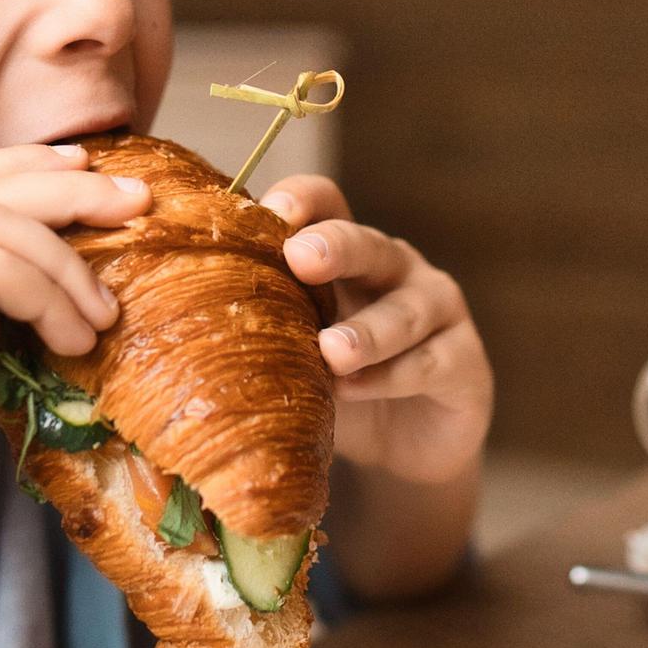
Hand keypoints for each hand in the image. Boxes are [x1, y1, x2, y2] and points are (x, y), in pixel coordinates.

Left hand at [259, 176, 493, 486]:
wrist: (402, 448)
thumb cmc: (338, 384)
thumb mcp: (297, 351)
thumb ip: (264, 326)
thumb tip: (182, 314)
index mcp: (349, 254)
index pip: (329, 205)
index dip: (303, 200)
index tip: (270, 209)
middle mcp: (396, 269)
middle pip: (368, 244)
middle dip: (336, 247)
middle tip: (301, 258)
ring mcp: (438, 310)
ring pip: (405, 310)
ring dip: (366, 331)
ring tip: (331, 352)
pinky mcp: (465, 362)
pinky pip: (430, 363)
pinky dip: (391, 376)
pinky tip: (357, 389)